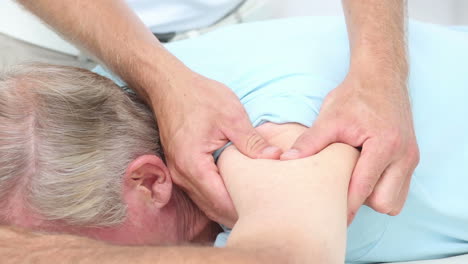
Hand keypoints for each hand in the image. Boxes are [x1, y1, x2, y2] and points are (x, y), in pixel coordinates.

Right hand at [152, 69, 281, 226]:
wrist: (168, 85)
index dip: (244, 209)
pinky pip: (199, 192)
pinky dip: (217, 197)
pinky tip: (235, 194)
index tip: (266, 211)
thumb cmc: (199, 97)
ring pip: (205, 203)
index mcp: (193, 165)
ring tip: (253, 208)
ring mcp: (178, 173)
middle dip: (237, 214)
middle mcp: (181, 175)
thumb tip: (276, 158)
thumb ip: (252, 141)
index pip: (221, 201)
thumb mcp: (231, 116)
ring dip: (227, 208)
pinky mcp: (179, 168)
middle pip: (212, 208)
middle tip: (265, 213)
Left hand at [281, 70, 418, 223]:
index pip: (364, 188)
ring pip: (395, 201)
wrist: (381, 77)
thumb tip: (286, 160)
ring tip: (353, 181)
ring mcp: (411, 158)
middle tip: (340, 190)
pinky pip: (400, 190)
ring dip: (374, 199)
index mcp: (384, 145)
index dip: (345, 204)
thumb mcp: (330, 117)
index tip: (328, 214)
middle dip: (361, 203)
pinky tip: (364, 176)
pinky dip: (382, 190)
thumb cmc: (355, 96)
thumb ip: (310, 142)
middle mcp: (404, 155)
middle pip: (384, 203)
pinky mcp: (411, 158)